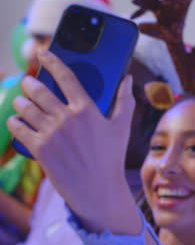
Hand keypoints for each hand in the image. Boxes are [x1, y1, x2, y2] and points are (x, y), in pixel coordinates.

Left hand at [7, 49, 139, 233]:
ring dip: (19, 102)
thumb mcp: (122, 128)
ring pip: (25, 107)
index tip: (42, 52)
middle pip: (38, 90)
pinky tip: (16, 121)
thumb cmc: (111, 159)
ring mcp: (52, 134)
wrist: (99, 192)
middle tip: (27, 84)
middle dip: (28, 84)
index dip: (51, 60)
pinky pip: (19, 128)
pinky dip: (14, 122)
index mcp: (86, 109)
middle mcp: (67, 118)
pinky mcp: (40, 149)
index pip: (65, 76)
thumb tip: (129, 78)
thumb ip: (125, 100)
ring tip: (20, 102)